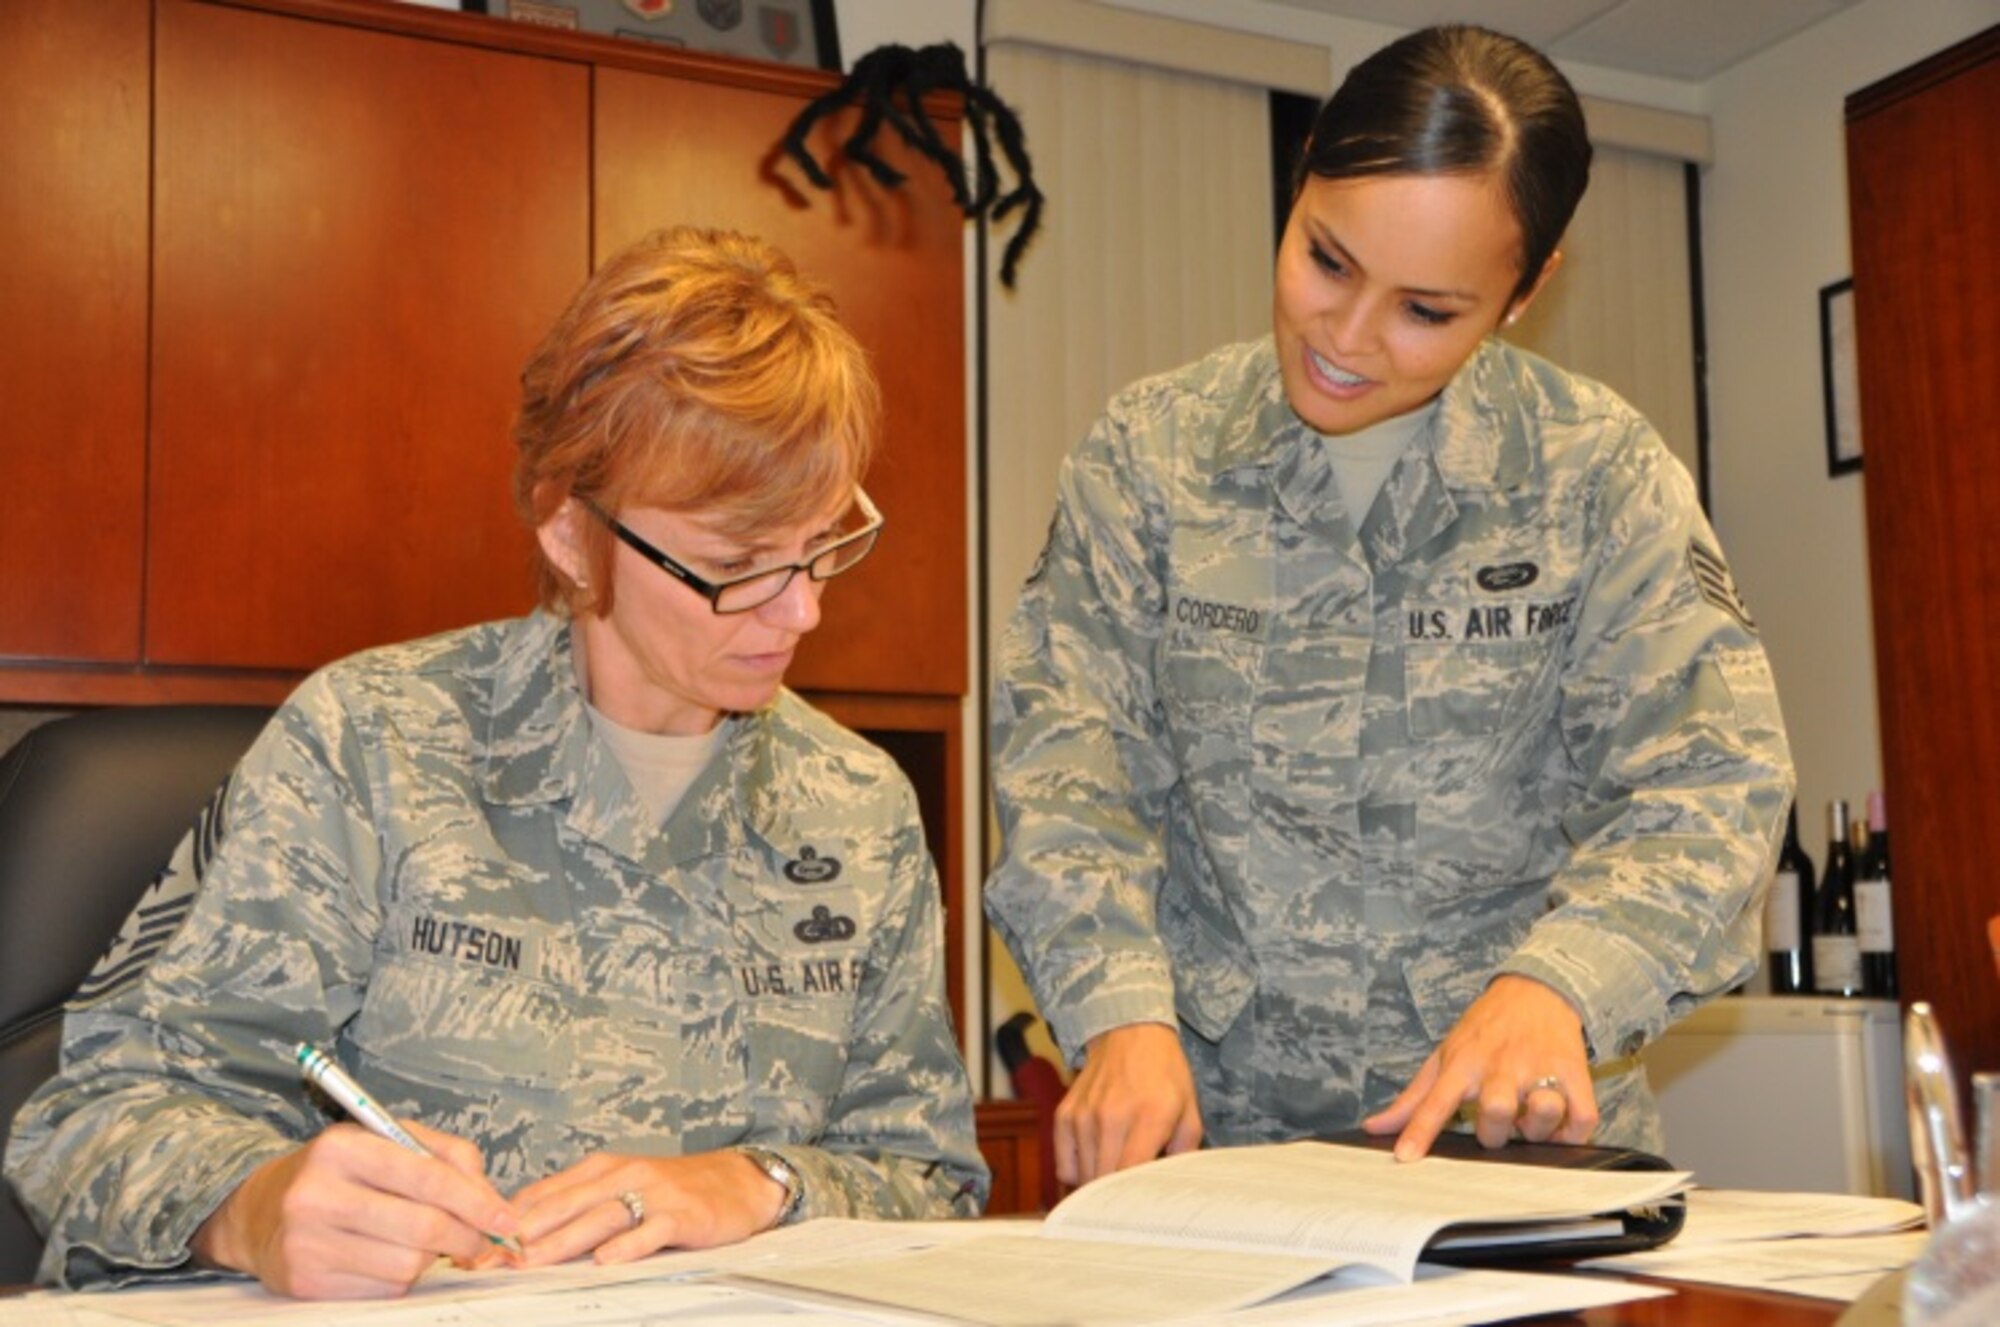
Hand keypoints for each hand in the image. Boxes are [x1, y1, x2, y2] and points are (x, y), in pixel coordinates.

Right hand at [191, 1121, 520, 1299]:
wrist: (261, 1211)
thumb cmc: (342, 1172)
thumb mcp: (389, 1141)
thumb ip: (448, 1157)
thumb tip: (491, 1201)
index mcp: (340, 1147)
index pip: (426, 1177)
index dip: (476, 1201)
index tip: (505, 1218)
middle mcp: (316, 1194)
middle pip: (422, 1227)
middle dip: (465, 1236)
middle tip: (481, 1238)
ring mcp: (305, 1243)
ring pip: (406, 1265)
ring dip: (430, 1257)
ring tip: (419, 1240)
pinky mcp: (303, 1283)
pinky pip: (382, 1290)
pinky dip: (399, 1278)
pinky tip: (385, 1257)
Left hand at [511, 1150, 783, 1266]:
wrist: (739, 1181)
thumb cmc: (674, 1190)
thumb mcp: (621, 1188)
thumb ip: (578, 1207)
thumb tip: (522, 1236)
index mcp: (601, 1169)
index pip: (546, 1193)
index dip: (511, 1220)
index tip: (479, 1245)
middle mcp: (623, 1175)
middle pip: (567, 1203)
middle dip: (527, 1232)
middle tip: (494, 1257)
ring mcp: (654, 1193)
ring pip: (602, 1215)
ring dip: (565, 1239)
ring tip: (536, 1260)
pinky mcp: (683, 1214)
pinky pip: (653, 1229)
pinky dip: (629, 1244)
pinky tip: (608, 1259)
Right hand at [1054, 1023, 1202, 1185]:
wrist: (1130, 1033)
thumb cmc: (1164, 1075)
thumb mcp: (1189, 1111)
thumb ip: (1184, 1153)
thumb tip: (1171, 1189)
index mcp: (1149, 1116)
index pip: (1131, 1175)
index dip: (1134, 1200)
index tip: (1142, 1211)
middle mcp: (1112, 1116)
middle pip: (1104, 1182)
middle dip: (1116, 1198)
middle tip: (1130, 1199)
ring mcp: (1084, 1116)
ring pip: (1083, 1177)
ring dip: (1098, 1184)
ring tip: (1116, 1174)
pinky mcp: (1064, 1115)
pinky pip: (1064, 1165)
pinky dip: (1077, 1172)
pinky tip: (1094, 1162)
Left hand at [1361, 975, 1598, 1160]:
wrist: (1535, 990)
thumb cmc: (1484, 1030)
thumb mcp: (1444, 1055)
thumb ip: (1413, 1098)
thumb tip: (1375, 1127)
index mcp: (1463, 1063)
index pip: (1435, 1101)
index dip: (1420, 1131)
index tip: (1405, 1158)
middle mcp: (1500, 1065)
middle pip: (1495, 1111)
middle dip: (1495, 1133)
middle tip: (1497, 1125)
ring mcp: (1539, 1068)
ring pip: (1541, 1111)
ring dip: (1536, 1129)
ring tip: (1528, 1121)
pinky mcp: (1574, 1071)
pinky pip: (1581, 1115)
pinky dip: (1573, 1131)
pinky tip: (1558, 1126)